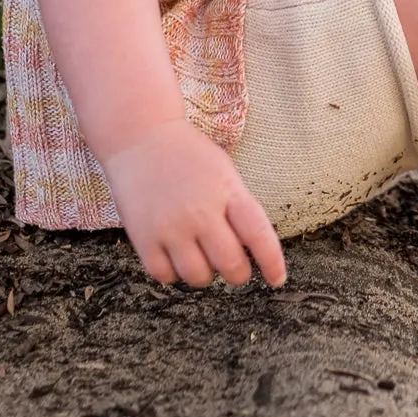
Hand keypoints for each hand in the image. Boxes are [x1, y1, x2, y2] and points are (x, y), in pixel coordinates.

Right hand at [101, 119, 286, 288]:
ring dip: (205, 273)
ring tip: (200, 255)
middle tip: (234, 268)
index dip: (272, 262)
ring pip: (198, 276)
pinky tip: (174, 254)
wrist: (139, 137)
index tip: (277, 279)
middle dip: (238, 273)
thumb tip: (252, 250)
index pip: (259, 235)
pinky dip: (173, 272)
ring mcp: (171, 227)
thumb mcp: (223, 171)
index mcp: (227, 191)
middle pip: (231, 264)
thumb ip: (238, 207)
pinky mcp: (144, 238)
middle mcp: (201, 212)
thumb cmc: (187, 154)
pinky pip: (165, 276)